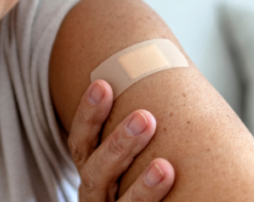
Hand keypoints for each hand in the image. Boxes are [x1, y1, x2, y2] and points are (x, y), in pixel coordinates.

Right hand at [68, 80, 174, 200]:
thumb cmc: (137, 181)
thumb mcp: (127, 156)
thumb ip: (137, 126)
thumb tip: (165, 65)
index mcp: (91, 169)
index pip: (81, 140)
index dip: (88, 114)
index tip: (103, 84)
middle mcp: (94, 194)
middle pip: (97, 170)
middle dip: (119, 144)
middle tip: (145, 118)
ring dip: (142, 188)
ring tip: (166, 167)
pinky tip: (172, 184)